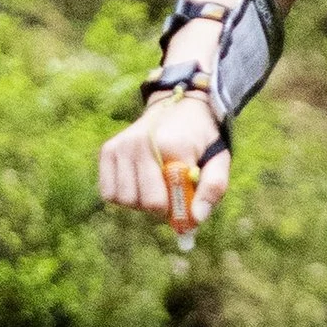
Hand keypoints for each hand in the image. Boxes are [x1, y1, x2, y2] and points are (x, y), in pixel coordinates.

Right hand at [98, 93, 230, 228]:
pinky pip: (108, 192)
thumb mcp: (219, 159)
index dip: (176, 209)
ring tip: (155, 187)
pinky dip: (123, 196)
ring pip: (124, 200)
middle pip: (143, 203)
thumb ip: (213, 188)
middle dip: (160, 208)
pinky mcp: (107, 150)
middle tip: (172, 194)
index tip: (186, 204)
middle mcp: (140, 144)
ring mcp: (121, 146)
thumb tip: (195, 218)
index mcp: (171, 146)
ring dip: (140, 203)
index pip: (164, 199)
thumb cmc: (201, 140)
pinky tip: (138, 183)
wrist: (180, 108)